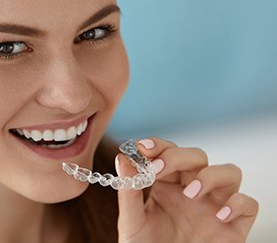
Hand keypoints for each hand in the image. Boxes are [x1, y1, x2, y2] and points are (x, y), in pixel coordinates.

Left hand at [116, 137, 257, 242]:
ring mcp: (214, 205)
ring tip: (190, 193)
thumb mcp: (131, 220)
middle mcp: (192, 189)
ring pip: (229, 172)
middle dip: (178, 157)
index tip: (143, 147)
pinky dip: (238, 204)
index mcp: (166, 183)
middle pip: (197, 156)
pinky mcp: (234, 226)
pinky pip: (248, 204)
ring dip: (210, 175)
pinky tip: (219, 215)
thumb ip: (128, 190)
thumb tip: (123, 158)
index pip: (168, 152)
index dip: (159, 145)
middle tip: (159, 169)